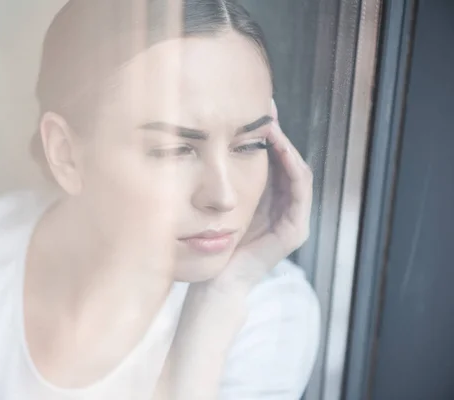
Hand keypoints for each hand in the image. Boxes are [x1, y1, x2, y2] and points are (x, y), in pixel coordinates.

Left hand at [211, 100, 312, 292]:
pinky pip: (300, 192)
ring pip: (297, 172)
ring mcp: (294, 218)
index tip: (257, 110)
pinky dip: (293, 169)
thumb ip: (226, 178)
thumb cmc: (216, 241)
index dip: (269, 135)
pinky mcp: (296, 230)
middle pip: (288, 161)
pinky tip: (281, 150)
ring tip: (272, 125)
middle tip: (268, 107)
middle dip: (278, 134)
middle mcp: (285, 206)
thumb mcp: (222, 201)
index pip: (275, 160)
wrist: (217, 279)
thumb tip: (212, 143)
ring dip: (287, 147)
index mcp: (269, 199)